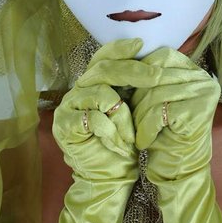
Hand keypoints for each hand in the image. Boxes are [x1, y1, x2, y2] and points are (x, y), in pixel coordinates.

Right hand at [52, 38, 161, 183]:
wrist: (108, 178)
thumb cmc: (122, 144)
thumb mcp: (131, 111)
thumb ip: (132, 89)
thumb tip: (154, 63)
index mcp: (92, 84)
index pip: (102, 58)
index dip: (121, 49)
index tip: (143, 45)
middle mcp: (77, 91)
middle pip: (103, 70)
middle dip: (133, 71)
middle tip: (157, 76)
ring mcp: (68, 107)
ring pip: (101, 94)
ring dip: (124, 116)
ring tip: (131, 137)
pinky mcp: (64, 125)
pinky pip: (93, 118)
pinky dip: (112, 132)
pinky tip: (120, 145)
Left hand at [130, 47, 220, 183]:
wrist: (178, 168)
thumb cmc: (163, 133)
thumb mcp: (154, 99)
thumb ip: (147, 76)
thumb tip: (120, 55)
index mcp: (195, 70)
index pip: (161, 57)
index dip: (137, 70)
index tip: (120, 87)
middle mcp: (205, 79)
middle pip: (156, 75)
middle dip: (135, 96)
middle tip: (123, 114)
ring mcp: (204, 94)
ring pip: (155, 94)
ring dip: (138, 116)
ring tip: (133, 131)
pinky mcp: (199, 112)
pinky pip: (159, 113)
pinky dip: (146, 129)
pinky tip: (143, 142)